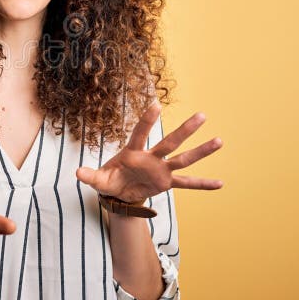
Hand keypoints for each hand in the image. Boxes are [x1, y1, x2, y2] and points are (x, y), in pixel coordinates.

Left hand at [75, 100, 223, 204]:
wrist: (119, 194)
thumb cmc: (109, 180)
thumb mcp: (99, 180)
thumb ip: (91, 176)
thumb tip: (77, 173)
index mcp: (132, 153)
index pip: (140, 133)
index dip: (148, 121)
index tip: (156, 105)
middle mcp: (151, 158)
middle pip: (170, 142)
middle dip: (185, 130)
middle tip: (201, 115)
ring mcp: (161, 170)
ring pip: (183, 158)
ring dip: (200, 151)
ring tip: (219, 140)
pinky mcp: (166, 183)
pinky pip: (187, 183)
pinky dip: (202, 184)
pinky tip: (220, 183)